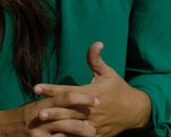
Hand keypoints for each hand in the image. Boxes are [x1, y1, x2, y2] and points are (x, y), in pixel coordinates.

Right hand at [0, 91, 98, 136]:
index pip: (66, 96)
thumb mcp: (36, 105)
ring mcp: (39, 133)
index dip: (83, 97)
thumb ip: (52, 101)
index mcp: (43, 104)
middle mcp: (42, 117)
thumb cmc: (21, 116)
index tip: (97, 99)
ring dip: (81, 133)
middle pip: (69, 116)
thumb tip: (74, 96)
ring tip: (93, 133)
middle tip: (99, 121)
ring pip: (65, 132)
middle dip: (85, 119)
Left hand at [33, 42, 151, 136]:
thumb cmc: (118, 89)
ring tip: (43, 128)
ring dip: (58, 127)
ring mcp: (94, 124)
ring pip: (73, 127)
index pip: (68, 91)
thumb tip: (96, 43)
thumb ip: (96, 60)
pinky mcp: (96, 135)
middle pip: (69, 111)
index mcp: (92, 93)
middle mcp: (91, 109)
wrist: (134, 110)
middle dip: (53, 112)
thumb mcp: (108, 73)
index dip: (52, 89)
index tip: (36, 87)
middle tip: (37, 113)